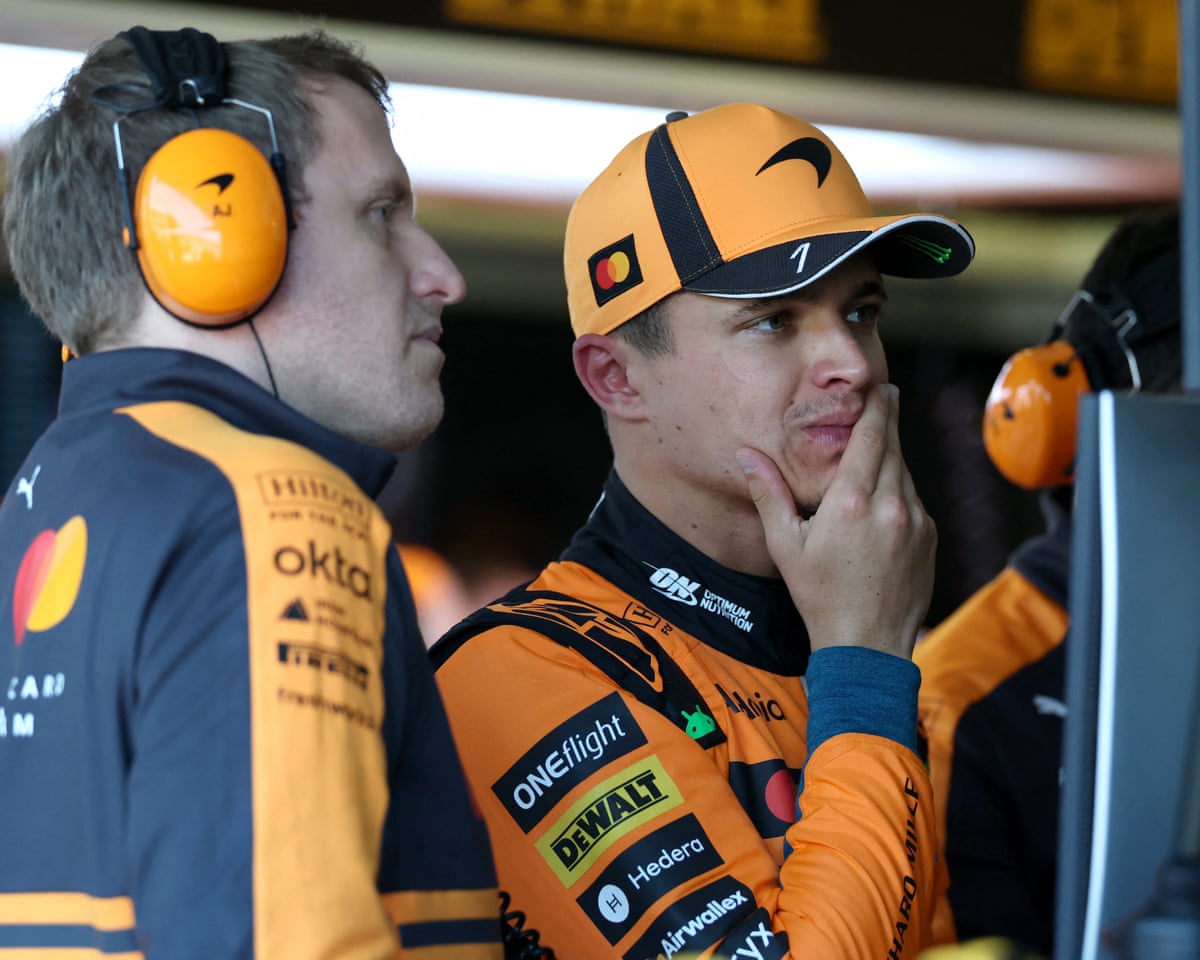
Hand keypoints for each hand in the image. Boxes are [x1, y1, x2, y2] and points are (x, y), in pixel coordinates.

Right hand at [736, 382, 935, 658]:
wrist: (867, 643)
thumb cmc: (819, 596)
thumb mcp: (785, 546)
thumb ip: (769, 494)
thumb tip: (745, 455)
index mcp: (850, 501)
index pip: (870, 438)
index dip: (877, 408)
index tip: (882, 387)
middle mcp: (889, 504)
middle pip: (893, 447)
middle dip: (889, 420)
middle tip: (887, 397)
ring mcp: (915, 521)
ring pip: (906, 472)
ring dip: (894, 456)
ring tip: (880, 446)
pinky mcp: (929, 538)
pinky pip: (915, 500)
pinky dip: (901, 490)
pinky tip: (885, 498)